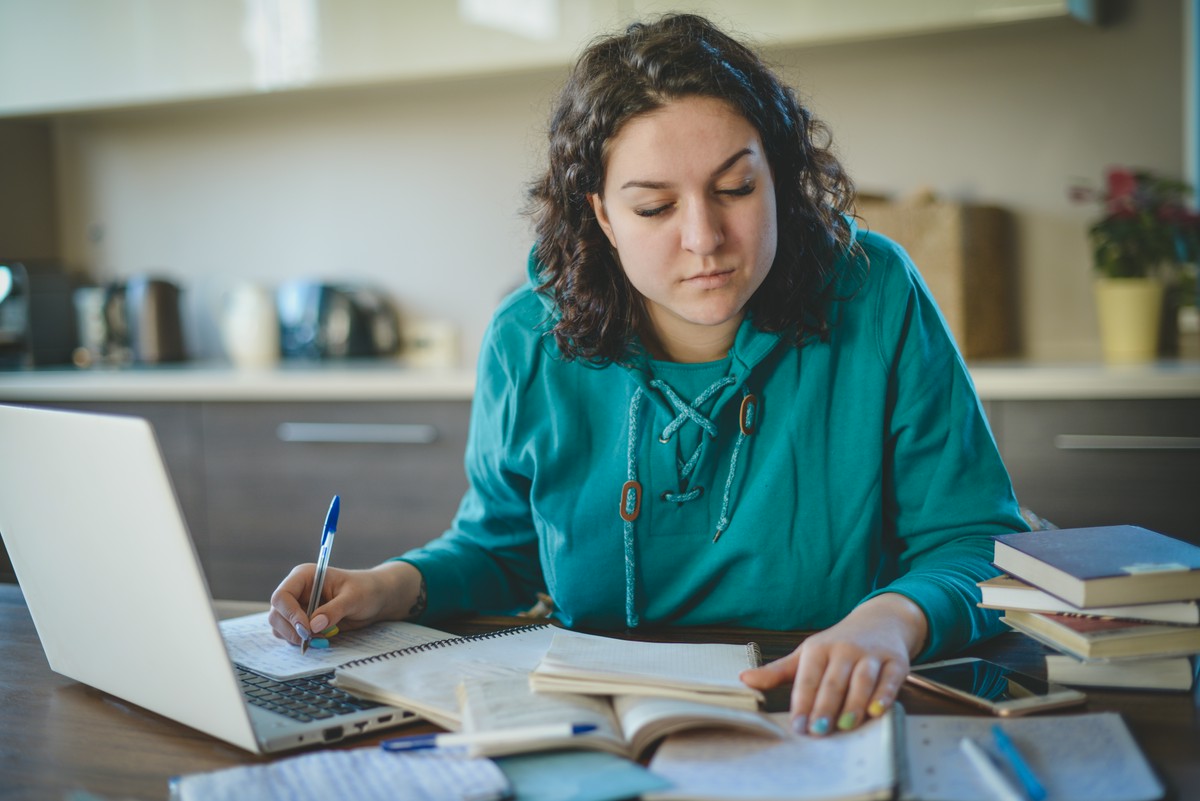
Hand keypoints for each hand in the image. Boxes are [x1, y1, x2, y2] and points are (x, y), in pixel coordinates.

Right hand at [268, 560, 423, 645]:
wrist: (376, 598)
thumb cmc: (366, 590)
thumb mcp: (354, 598)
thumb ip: (334, 610)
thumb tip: (314, 625)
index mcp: (304, 576)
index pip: (282, 595)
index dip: (290, 614)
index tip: (307, 629)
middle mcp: (297, 591)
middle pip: (276, 613)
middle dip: (290, 629)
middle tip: (310, 640)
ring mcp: (298, 607)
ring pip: (279, 626)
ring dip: (294, 637)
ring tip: (320, 639)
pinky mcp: (303, 622)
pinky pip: (290, 634)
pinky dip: (300, 641)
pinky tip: (320, 640)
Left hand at [739, 593, 926, 734]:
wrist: (880, 622)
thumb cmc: (837, 645)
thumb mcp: (806, 655)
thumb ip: (778, 671)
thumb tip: (744, 680)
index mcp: (818, 649)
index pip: (807, 678)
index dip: (802, 702)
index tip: (797, 726)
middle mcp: (844, 650)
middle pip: (833, 681)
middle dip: (825, 707)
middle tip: (818, 732)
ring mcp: (871, 655)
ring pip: (862, 680)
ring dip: (853, 703)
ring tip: (844, 726)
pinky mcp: (896, 661)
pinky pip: (890, 679)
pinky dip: (884, 695)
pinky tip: (877, 711)